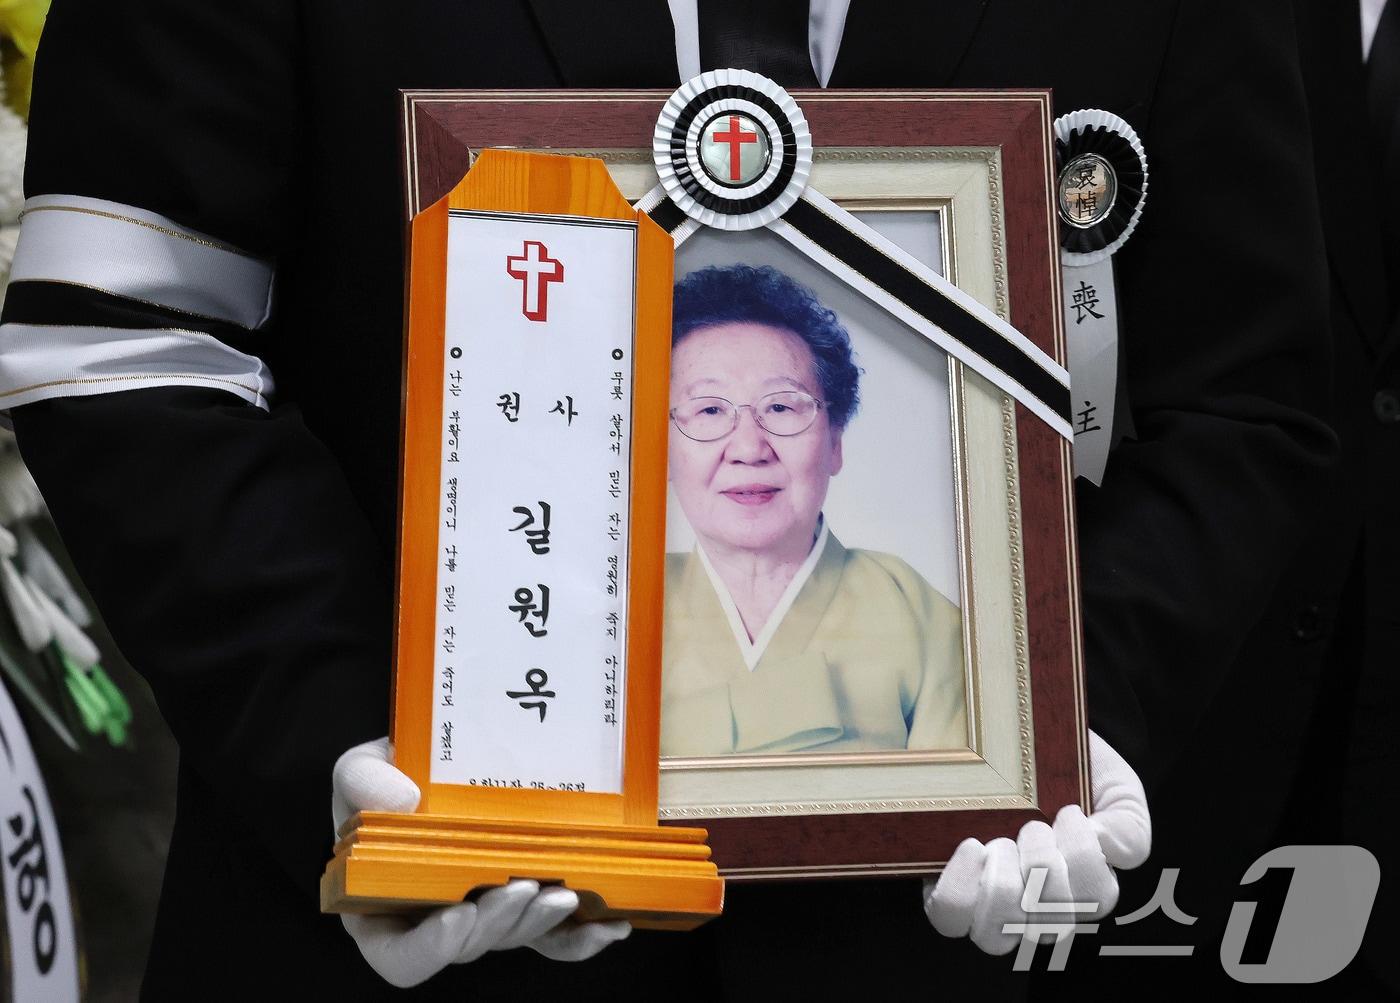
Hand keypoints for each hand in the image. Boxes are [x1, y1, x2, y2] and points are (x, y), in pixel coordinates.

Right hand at [332, 738, 631, 987]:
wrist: (440, 758)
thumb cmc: (389, 775)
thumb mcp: (360, 769)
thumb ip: (362, 780)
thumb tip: (401, 800)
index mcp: (386, 906)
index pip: (400, 956)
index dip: (428, 948)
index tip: (457, 912)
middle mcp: (438, 920)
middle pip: (469, 946)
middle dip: (499, 923)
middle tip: (525, 888)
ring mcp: (488, 911)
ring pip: (516, 937)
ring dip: (542, 923)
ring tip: (565, 893)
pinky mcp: (529, 899)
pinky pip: (556, 935)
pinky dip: (582, 933)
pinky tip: (610, 924)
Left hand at [922, 729, 1150, 954]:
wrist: (1014, 745)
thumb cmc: (1067, 769)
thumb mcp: (1114, 788)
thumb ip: (1129, 825)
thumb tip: (1107, 847)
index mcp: (1083, 885)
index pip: (1096, 900)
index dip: (1084, 859)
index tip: (1069, 811)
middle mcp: (1037, 905)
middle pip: (1047, 928)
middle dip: (1043, 870)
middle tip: (1034, 826)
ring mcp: (990, 902)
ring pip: (996, 937)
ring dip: (1004, 887)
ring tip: (999, 842)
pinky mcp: (949, 888)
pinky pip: (949, 917)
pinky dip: (961, 886)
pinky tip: (971, 847)